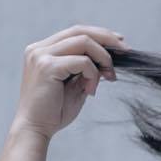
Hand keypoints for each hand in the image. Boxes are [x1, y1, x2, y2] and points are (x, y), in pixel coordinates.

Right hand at [12, 24, 129, 139]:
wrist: (35, 129)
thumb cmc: (54, 111)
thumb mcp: (75, 85)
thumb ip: (87, 70)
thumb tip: (108, 59)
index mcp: (43, 50)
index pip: (76, 32)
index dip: (100, 35)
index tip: (120, 44)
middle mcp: (39, 49)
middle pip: (80, 31)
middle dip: (107, 38)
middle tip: (126, 51)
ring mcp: (41, 56)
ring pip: (84, 42)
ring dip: (103, 58)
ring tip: (109, 77)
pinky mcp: (47, 67)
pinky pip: (82, 61)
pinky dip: (93, 74)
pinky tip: (91, 90)